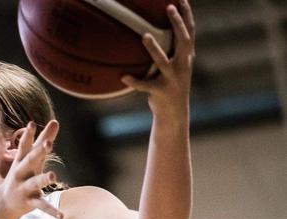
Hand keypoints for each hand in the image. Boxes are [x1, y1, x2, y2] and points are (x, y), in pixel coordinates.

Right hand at [0, 119, 61, 218]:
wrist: (5, 202)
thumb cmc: (23, 174)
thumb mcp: (31, 158)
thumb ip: (44, 140)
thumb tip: (56, 121)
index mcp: (21, 160)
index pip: (25, 145)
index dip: (28, 135)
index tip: (32, 123)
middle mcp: (21, 173)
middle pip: (30, 161)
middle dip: (39, 152)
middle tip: (49, 144)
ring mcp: (24, 188)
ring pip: (35, 182)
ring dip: (44, 179)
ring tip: (54, 175)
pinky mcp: (30, 202)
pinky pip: (42, 206)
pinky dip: (51, 211)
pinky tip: (62, 216)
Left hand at [121, 0, 194, 115]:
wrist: (174, 113)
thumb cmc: (172, 85)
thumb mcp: (177, 66)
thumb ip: (173, 50)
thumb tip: (157, 28)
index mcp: (187, 57)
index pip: (190, 32)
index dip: (187, 15)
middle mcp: (182, 66)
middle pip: (182, 41)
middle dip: (177, 23)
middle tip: (169, 7)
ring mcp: (172, 79)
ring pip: (163, 61)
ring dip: (154, 49)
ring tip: (145, 36)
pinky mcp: (160, 92)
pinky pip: (145, 86)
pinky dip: (134, 81)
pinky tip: (123, 77)